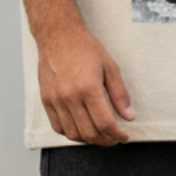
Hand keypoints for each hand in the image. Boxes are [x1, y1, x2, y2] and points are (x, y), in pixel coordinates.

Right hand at [37, 20, 135, 146]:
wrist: (58, 35)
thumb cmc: (85, 48)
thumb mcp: (110, 67)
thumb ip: (119, 94)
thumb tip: (129, 116)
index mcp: (89, 87)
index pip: (105, 123)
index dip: (117, 135)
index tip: (124, 136)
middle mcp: (70, 97)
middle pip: (89, 133)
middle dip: (105, 141)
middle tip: (114, 138)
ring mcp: (55, 100)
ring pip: (72, 134)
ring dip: (88, 139)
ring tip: (99, 134)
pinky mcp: (46, 100)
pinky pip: (58, 127)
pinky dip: (71, 133)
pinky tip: (81, 127)